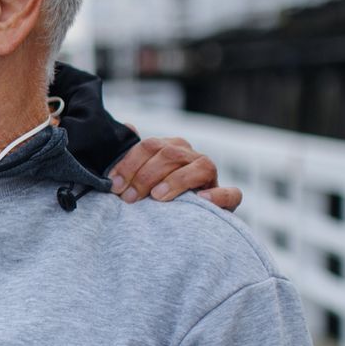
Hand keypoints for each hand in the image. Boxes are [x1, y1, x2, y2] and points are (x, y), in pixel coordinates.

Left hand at [109, 136, 242, 211]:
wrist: (183, 219)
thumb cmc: (155, 195)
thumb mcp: (140, 175)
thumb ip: (133, 154)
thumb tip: (128, 125)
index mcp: (171, 148)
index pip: (150, 146)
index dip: (129, 164)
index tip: (114, 185)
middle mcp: (191, 156)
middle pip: (170, 155)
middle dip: (145, 176)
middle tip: (129, 198)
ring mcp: (210, 175)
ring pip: (200, 168)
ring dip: (176, 181)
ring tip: (157, 197)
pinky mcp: (226, 197)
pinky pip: (230, 193)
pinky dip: (218, 196)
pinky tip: (201, 199)